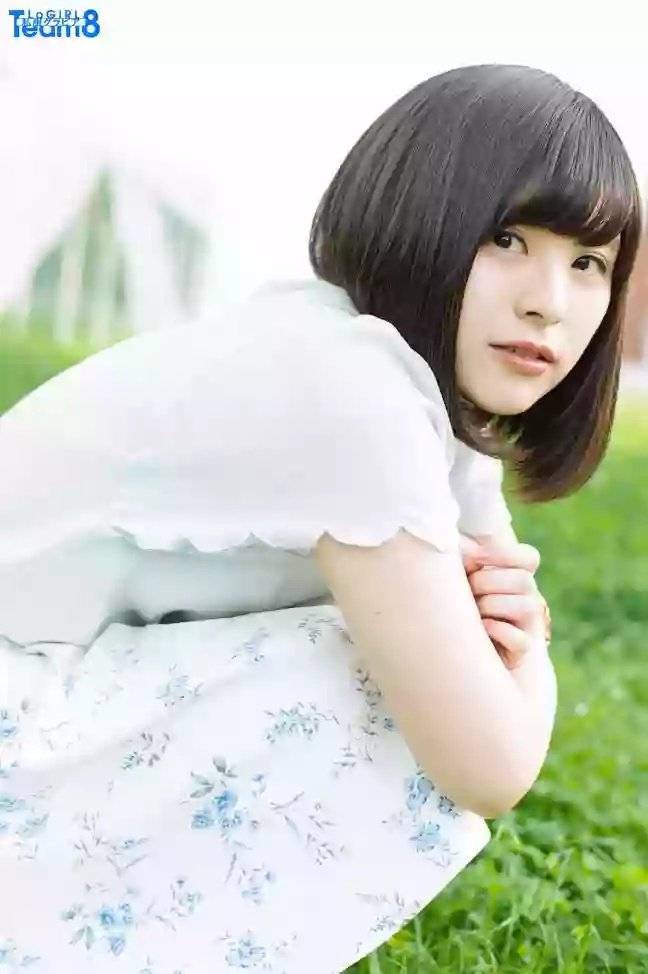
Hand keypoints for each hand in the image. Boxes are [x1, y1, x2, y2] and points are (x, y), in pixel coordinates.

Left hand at [459, 535, 550, 669]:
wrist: (440, 645)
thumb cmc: (448, 603)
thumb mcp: (454, 574)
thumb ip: (463, 554)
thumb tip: (470, 548)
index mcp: (512, 576)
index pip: (529, 558)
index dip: (506, 554)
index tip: (476, 558)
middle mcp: (524, 599)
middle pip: (524, 580)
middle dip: (489, 581)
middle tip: (468, 588)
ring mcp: (524, 627)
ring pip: (528, 606)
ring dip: (494, 604)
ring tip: (473, 610)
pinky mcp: (518, 653)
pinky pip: (521, 641)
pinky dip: (500, 631)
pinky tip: (481, 627)